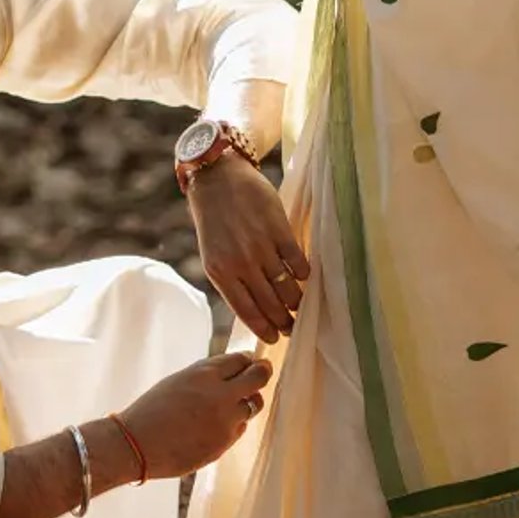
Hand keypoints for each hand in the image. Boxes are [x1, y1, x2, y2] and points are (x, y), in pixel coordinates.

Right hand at [117, 352, 272, 476]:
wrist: (136, 444)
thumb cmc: (153, 410)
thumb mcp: (179, 380)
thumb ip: (208, 374)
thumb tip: (237, 369)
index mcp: (204, 374)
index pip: (241, 359)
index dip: (247, 360)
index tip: (249, 362)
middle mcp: (220, 396)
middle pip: (258, 378)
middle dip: (262, 372)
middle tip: (262, 372)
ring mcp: (225, 422)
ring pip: (254, 405)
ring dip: (247, 401)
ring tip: (233, 402)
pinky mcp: (224, 444)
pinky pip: (240, 428)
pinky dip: (234, 423)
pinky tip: (216, 423)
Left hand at [186, 151, 309, 341]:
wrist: (218, 179)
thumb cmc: (215, 219)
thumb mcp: (213, 253)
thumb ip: (230, 279)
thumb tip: (252, 310)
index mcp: (220, 272)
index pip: (247, 312)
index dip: (264, 329)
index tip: (274, 338)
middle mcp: (241, 263)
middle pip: (270, 304)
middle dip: (283, 321)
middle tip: (292, 327)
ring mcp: (261, 247)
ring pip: (286, 288)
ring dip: (296, 302)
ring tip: (300, 307)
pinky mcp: (279, 230)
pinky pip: (297, 263)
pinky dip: (304, 274)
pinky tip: (304, 277)